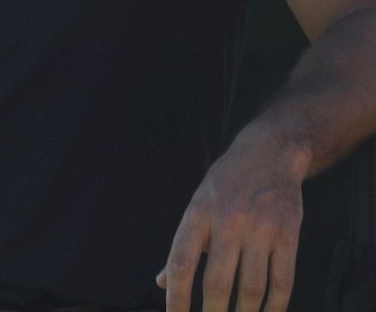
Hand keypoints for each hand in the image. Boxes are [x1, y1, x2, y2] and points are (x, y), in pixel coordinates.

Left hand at [156, 129, 304, 311]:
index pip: (181, 263)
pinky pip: (283, 279)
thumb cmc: (225, 186)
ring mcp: (260, 228)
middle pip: (217, 281)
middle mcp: (227, 222)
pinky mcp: (288, 233)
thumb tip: (162, 282)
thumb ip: (181, 247)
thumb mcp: (196, 207)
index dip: (176, 296)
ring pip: (252, 287)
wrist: (268, 154)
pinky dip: (276, 305)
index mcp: (197, 215)